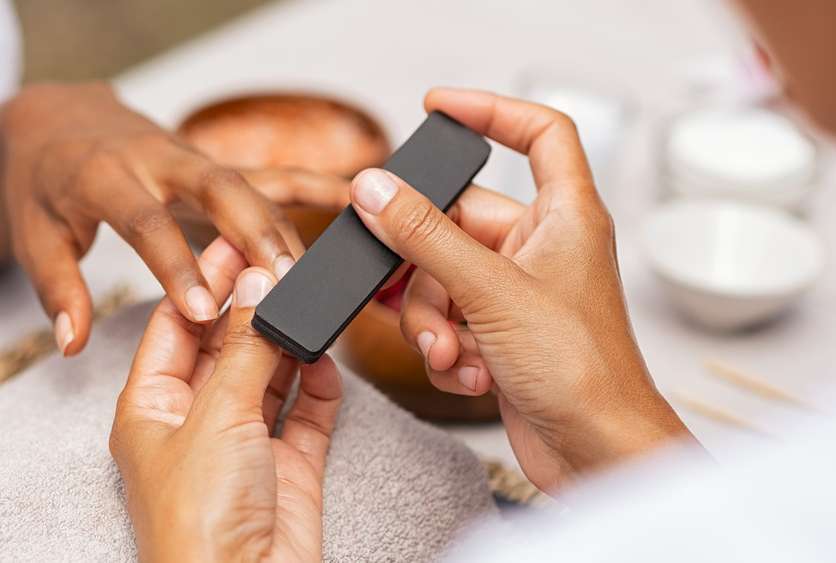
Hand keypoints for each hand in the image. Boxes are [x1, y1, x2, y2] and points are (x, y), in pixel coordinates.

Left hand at [0, 82, 343, 355]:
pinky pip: (269, 173)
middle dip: (254, 234)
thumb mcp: (34, 236)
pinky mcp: (215, 164)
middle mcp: (155, 161)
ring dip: (285, 227)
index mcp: (104, 177)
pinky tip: (349, 198)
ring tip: (317, 275)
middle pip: (215, 190)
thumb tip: (72, 342)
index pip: (146, 223)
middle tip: (284, 281)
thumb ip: (58, 288)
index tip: (201, 310)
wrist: (61, 119)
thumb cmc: (45, 184)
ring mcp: (192, 158)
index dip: (174, 264)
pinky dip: (310, 184)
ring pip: (249, 186)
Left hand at [109, 237, 341, 561]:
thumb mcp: (217, 416)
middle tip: (283, 262)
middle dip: (253, 307)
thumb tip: (259, 284)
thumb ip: (246, 347)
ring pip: (269, 374)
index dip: (203, 283)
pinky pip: (306, 410)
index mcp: (152, 408)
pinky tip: (324, 358)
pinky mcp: (288, 465)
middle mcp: (196, 422)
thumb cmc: (199, 523)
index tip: (235, 242)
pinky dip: (318, 383)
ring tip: (308, 299)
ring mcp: (244, 444)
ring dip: (289, 341)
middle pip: (226, 346)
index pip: (175, 326)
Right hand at [349, 88, 696, 493]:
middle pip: (457, 223)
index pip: (538, 134)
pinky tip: (471, 373)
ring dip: (434, 320)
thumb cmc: (584, 372)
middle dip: (427, 269)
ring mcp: (518, 293)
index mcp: (565, 216)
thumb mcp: (490, 291)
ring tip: (454, 352)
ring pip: (442, 279)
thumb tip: (377, 190)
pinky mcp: (500, 335)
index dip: (490, 110)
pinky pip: (449, 320)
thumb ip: (426, 236)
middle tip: (416, 291)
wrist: (596, 454)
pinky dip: (448, 348)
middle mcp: (541, 248)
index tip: (438, 106)